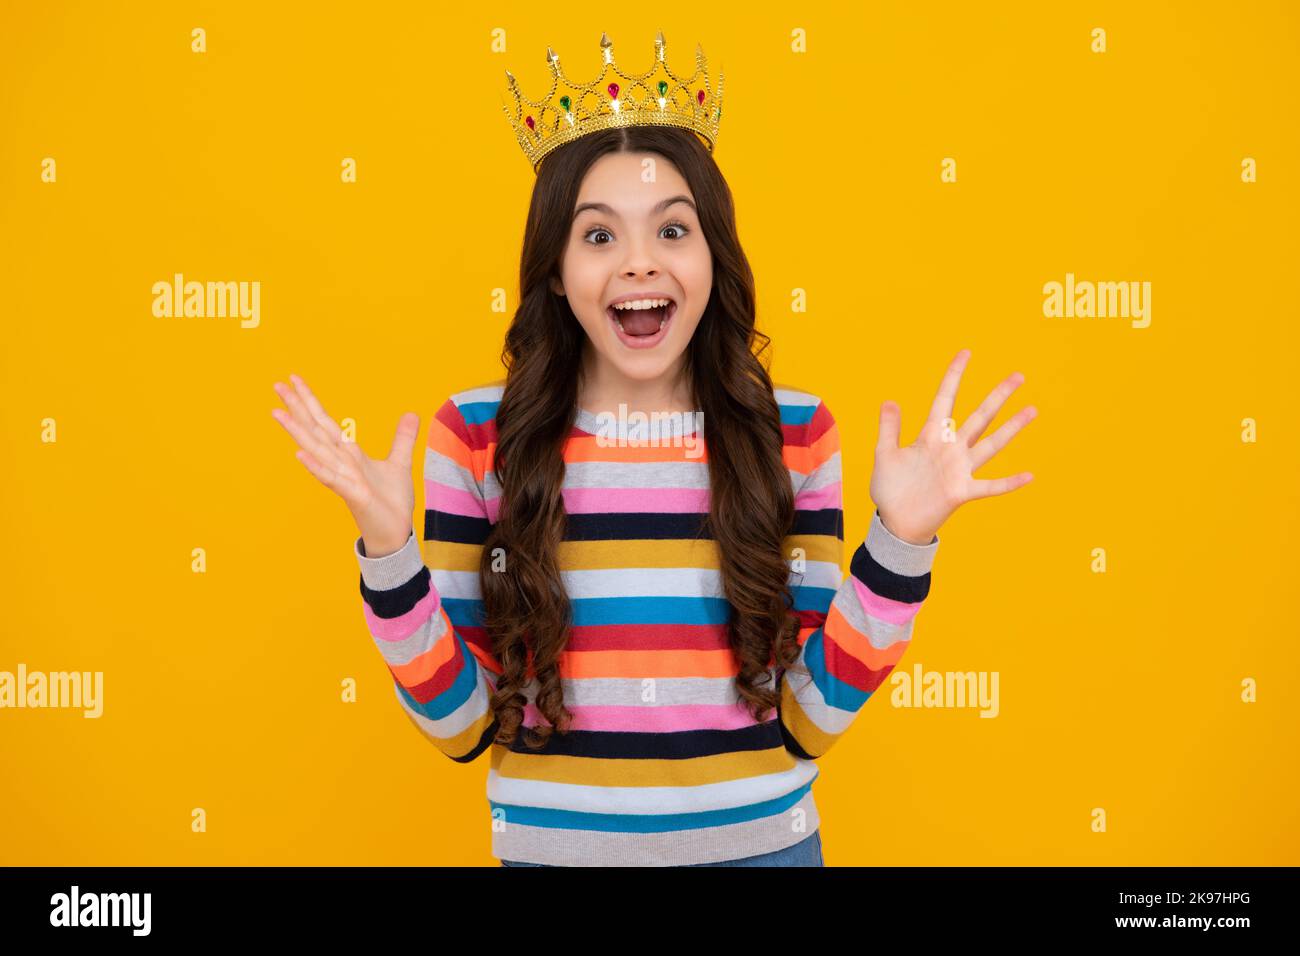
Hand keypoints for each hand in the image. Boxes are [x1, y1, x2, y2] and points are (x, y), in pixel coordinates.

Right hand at [271, 373, 420, 555]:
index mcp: (349, 453)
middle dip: (297, 407)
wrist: (394, 533)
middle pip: (315, 430)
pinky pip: (331, 478)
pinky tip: (299, 453)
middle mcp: (341, 463)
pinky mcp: (352, 495)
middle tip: (276, 384)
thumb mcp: (400, 463)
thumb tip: (411, 413)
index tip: (293, 379)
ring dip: (298, 432)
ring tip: (277, 412)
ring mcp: (343, 478)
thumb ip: (402, 438)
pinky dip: (315, 466)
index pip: (325, 422)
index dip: (310, 401)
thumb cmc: (391, 501)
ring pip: (317, 450)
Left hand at [870, 349, 1036, 544]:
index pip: (944, 399)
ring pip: (990, 444)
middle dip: (998, 396)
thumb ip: (889, 429)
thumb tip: (889, 400)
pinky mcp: (961, 491)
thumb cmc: (890, 490)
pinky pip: (990, 486)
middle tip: (1018, 376)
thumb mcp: (885, 455)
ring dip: (1011, 428)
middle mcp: (950, 449)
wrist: (895, 522)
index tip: (966, 353)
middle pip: (979, 417)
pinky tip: (1030, 475)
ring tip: (1032, 410)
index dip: (954, 376)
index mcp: (930, 437)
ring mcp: (958, 469)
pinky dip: (1009, 482)